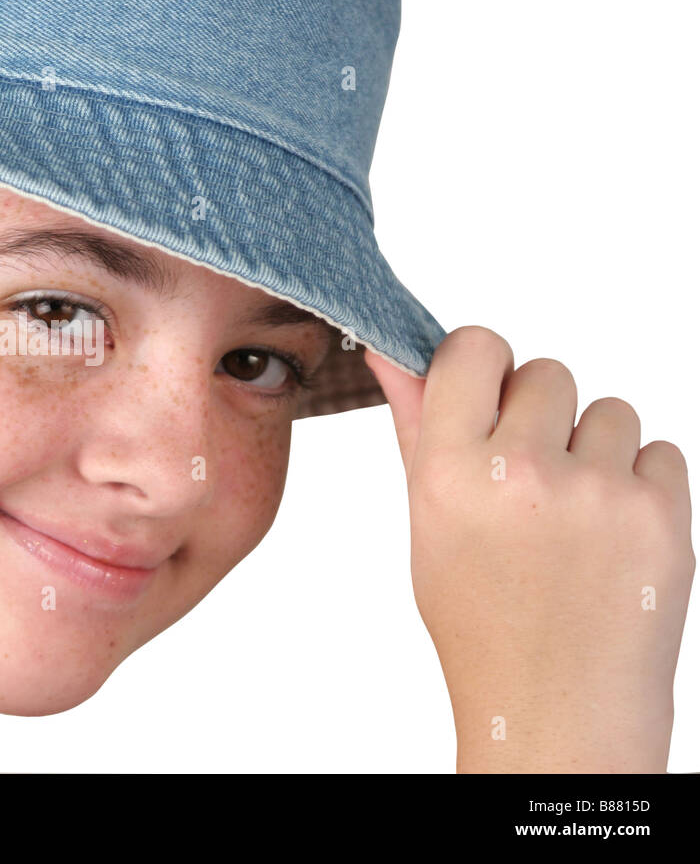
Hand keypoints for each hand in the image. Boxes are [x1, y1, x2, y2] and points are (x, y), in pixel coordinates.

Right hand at [365, 326, 693, 771]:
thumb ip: (415, 427)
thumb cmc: (480, 616)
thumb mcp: (427, 521)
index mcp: (451, 472)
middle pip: (548, 371)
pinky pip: (661, 452)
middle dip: (540, 413)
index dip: (483, 365)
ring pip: (610, 409)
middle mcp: (525, 474)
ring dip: (595, 446)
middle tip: (530, 479)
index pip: (476, 347)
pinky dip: (640, 482)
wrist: (554, 704)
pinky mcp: (663, 516)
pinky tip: (609, 531)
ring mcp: (600, 494)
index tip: (487, 395)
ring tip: (572, 512)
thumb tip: (389, 353)